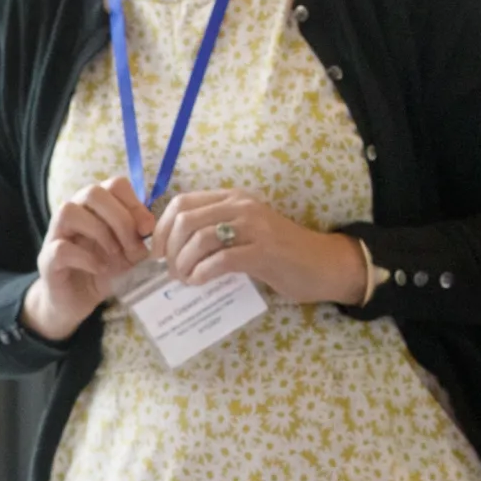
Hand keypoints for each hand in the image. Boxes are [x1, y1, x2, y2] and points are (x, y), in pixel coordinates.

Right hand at [22, 176, 156, 340]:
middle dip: (120, 219)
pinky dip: (86, 258)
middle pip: (92, 192)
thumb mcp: (128, 253)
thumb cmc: (102, 271)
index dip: (134, 204)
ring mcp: (56, 234)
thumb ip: (138, 238)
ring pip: (69, 211)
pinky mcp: (47, 259)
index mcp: (95, 207)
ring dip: (100, 233)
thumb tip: (149, 228)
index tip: (147, 229)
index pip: (114, 185)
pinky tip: (100, 269)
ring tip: (115, 256)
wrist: (76, 301)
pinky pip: (61, 248)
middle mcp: (73, 213)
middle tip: (132, 246)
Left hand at [150, 189, 368, 304]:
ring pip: (200, 239)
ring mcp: (254, 227)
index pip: (182, 202)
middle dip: (169, 248)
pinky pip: (221, 260)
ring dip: (184, 264)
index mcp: (232, 198)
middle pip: (185, 220)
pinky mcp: (264, 251)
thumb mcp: (243, 233)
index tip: (157, 253)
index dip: (162, 228)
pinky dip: (202, 273)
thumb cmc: (280, 253)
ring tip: (185, 279)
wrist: (323, 264)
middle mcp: (241, 206)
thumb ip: (214, 233)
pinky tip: (200, 282)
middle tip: (170, 271)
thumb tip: (172, 250)